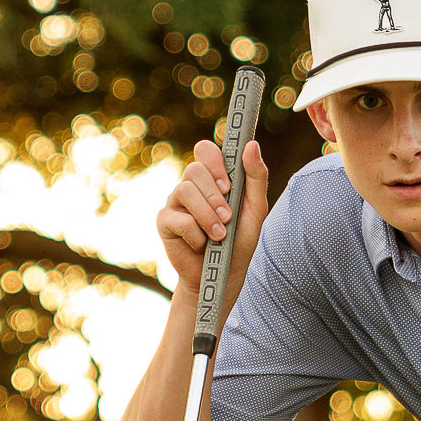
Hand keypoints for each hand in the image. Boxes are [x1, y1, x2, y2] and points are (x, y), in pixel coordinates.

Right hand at [153, 134, 269, 297]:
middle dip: (214, 194)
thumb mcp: (256, 208)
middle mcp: (190, 186)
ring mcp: (174, 203)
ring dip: (207, 215)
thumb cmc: (239, 240)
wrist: (223, 275)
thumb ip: (256, 177)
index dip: (214, 161)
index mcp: (211, 178)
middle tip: (227, 216)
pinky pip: (179, 219)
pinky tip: (202, 244)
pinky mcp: (164, 222)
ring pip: (184, 190)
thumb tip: (251, 144)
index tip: (228, 184)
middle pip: (194, 170)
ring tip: (220, 235)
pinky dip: (197, 234)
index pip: (204, 150)